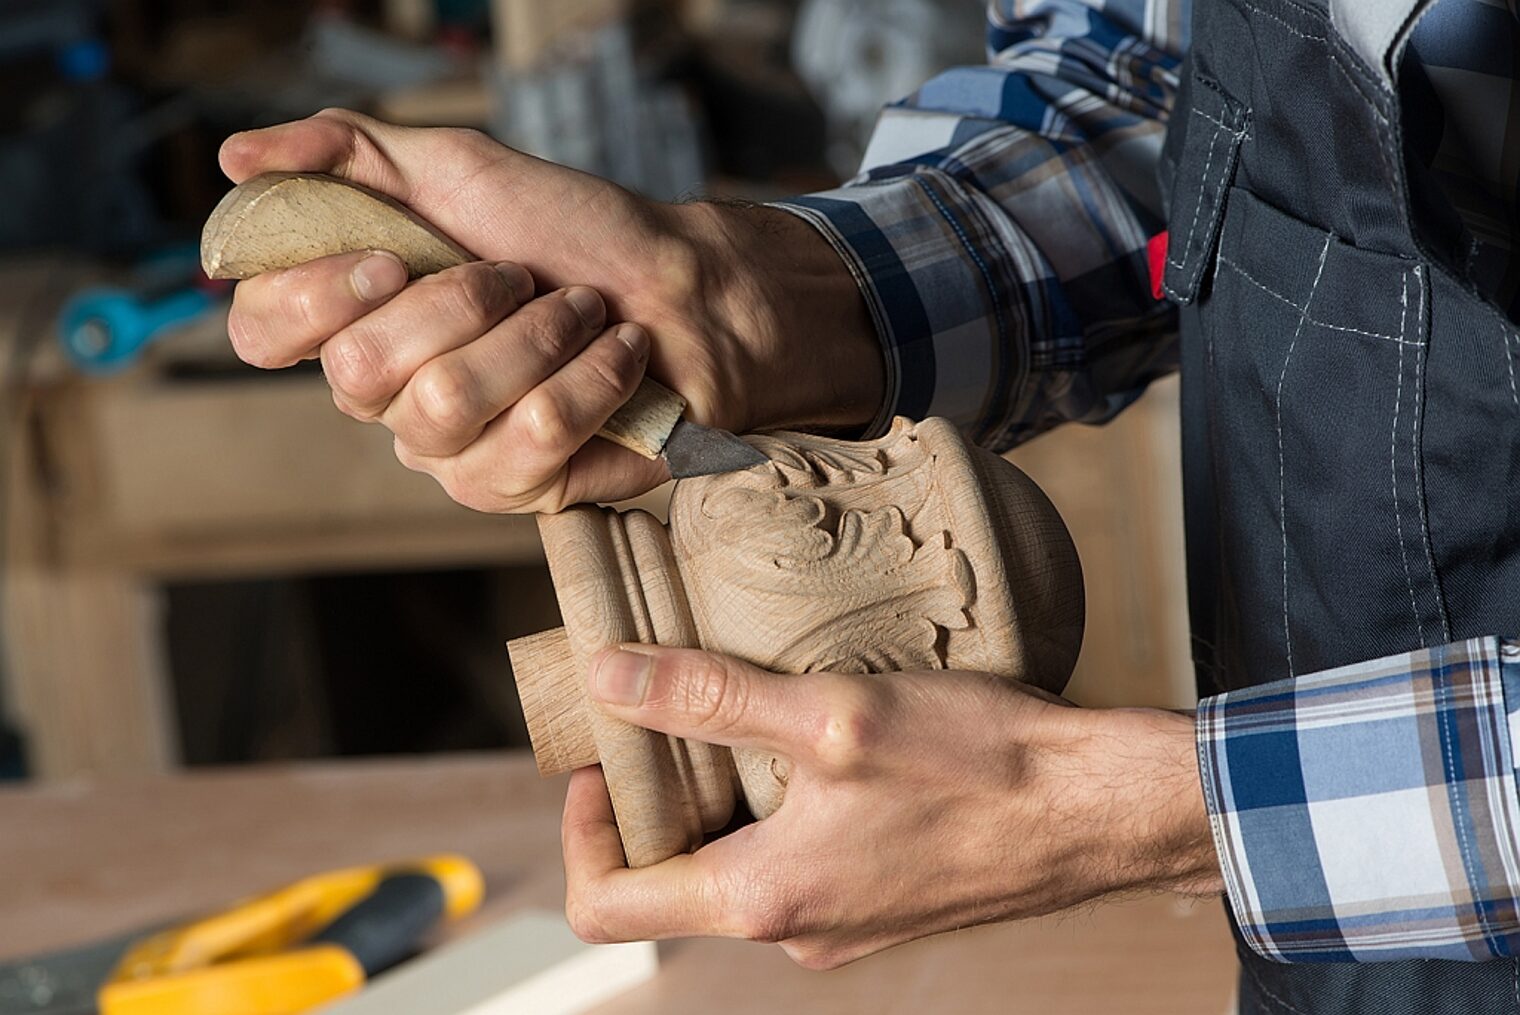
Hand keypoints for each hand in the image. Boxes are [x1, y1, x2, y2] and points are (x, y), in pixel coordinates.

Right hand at [220, 110, 880, 511]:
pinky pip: (532, 438)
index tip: (391, 256)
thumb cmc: (573, 232)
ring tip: (580, 311)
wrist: (686, 290)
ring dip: (535, 336)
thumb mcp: (459, 167)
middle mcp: (391, 396)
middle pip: (360, 370)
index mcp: (358, 319)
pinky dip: (590, 378)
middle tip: (521, 275)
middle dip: (459, 301)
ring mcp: (453, 452)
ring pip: (448, 404)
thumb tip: (237, 161)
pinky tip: (616, 356)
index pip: (262, 333)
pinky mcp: (521, 490)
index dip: (313, 297)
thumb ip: (347, 153)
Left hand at [561, 645, 1222, 968]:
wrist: (1099, 808)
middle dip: (654, 796)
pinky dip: (779, 807)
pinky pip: (796, 863)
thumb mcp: (829, 715)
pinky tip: (817, 744)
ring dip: (721, 794)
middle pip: (670, 880)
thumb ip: (709, 699)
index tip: (601, 757)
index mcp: (764, 897)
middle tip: (669, 708)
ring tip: (747, 711)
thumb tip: (607, 678)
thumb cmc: (980, 765)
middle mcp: (794, 930)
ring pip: (737, 866)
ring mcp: (840, 925)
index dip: (581, 830)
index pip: (610, 903)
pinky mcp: (880, 902)